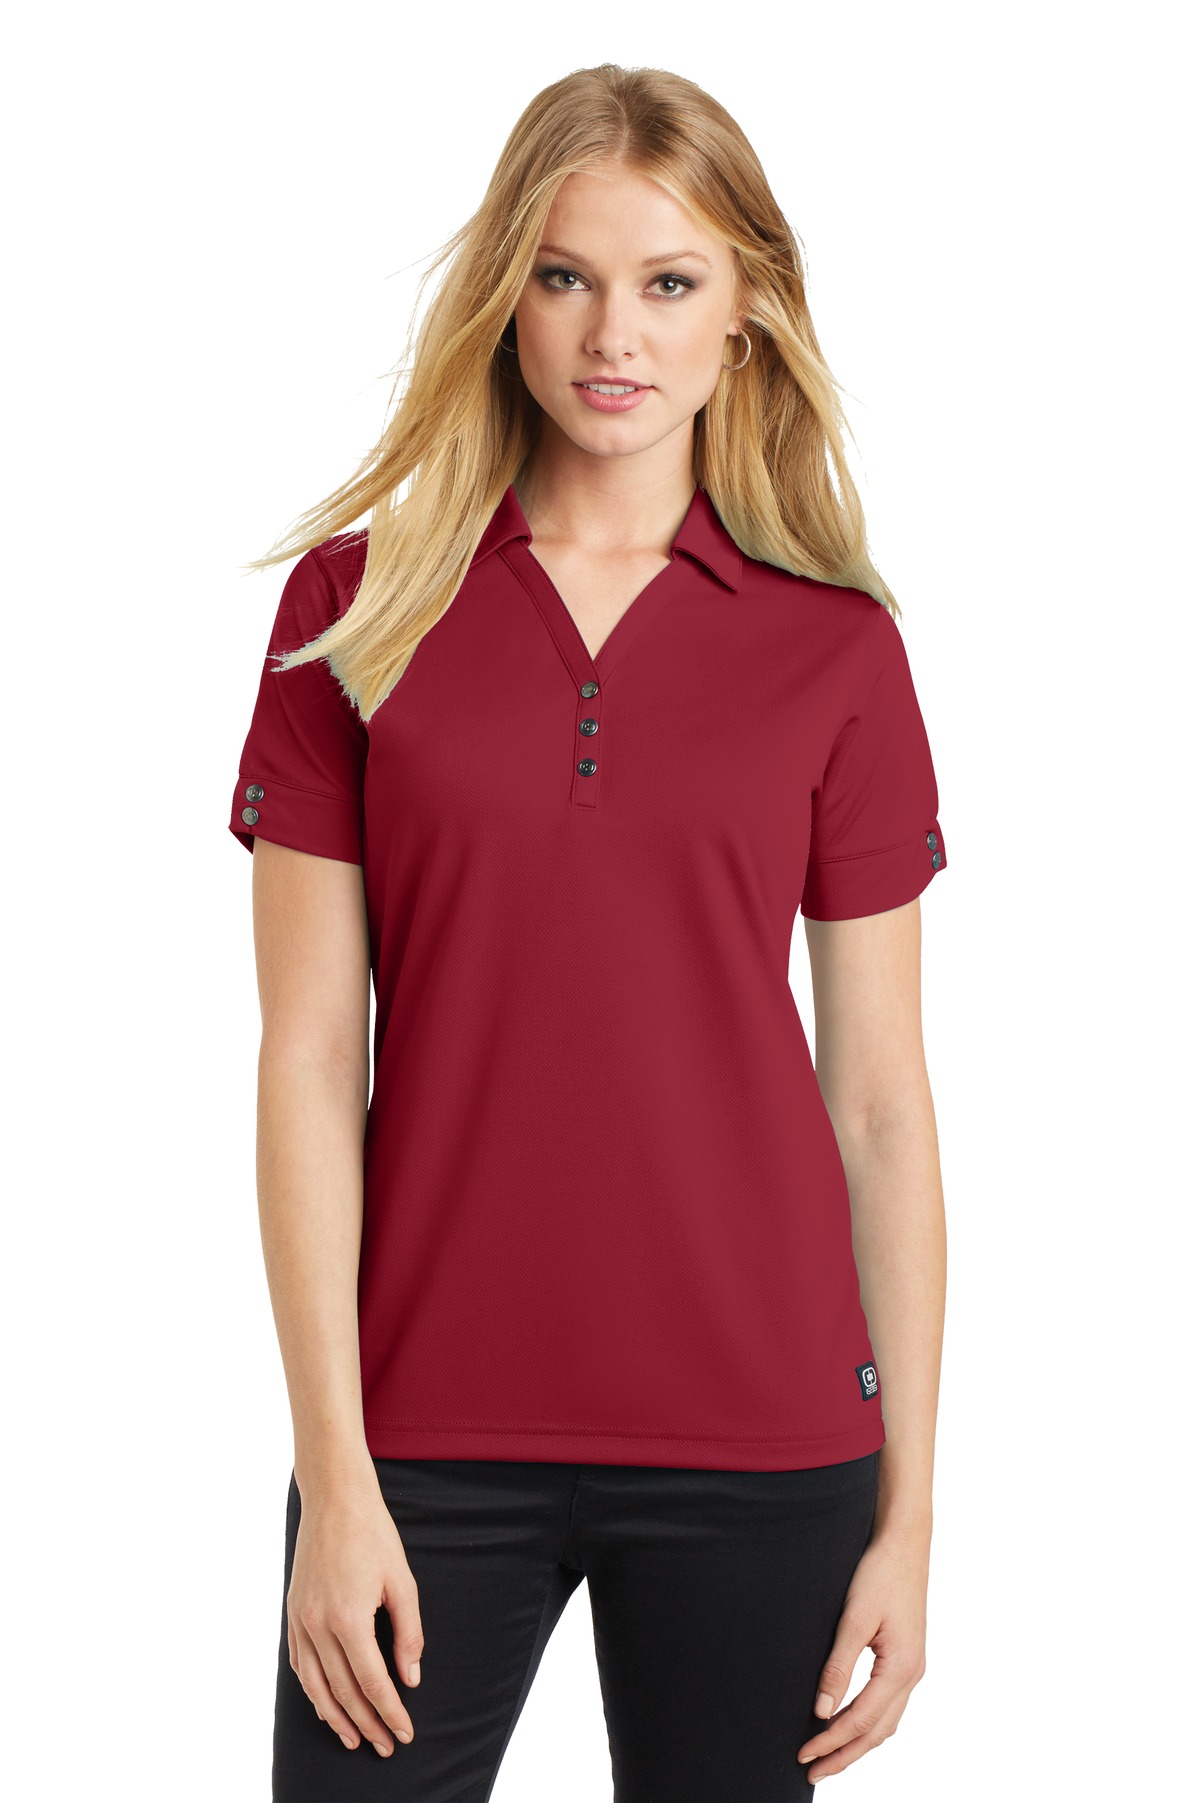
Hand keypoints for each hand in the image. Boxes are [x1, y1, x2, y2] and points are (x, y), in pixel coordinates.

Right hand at [287, 1472, 424, 1756]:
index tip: (405, 1733)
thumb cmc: (374, 1535)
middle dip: (367, 1723)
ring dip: (336, 1717)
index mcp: (349, 1619)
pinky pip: (300, 1664)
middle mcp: (319, 1626)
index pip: (372, 1682)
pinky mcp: (293, 1612)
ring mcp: (301, 1620)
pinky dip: (312, 1690)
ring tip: (354, 1738)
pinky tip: (325, 1704)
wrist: (334, 1499)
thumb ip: (408, 1633)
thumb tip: (411, 1678)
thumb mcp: (402, 1582)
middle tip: (386, 1745)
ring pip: (316, 1686)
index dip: (390, 1712)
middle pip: (344, 1691)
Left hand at [796, 1525, 928, 1782]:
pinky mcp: (906, 1659)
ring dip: (857, 1743)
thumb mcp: (855, 1618)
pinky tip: (850, 1724)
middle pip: (877, 1732)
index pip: (861, 1721)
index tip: (803, 1756)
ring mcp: (912, 1668)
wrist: (905, 1543)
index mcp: (901, 1669)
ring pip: (886, 1723)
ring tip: (827, 1757)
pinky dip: (868, 1723)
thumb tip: (821, 1712)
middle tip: (812, 1772)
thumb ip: (838, 1666)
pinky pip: (889, 1705)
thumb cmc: (879, 1573)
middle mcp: (912, 1675)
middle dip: (844, 1755)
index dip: (831, 1743)